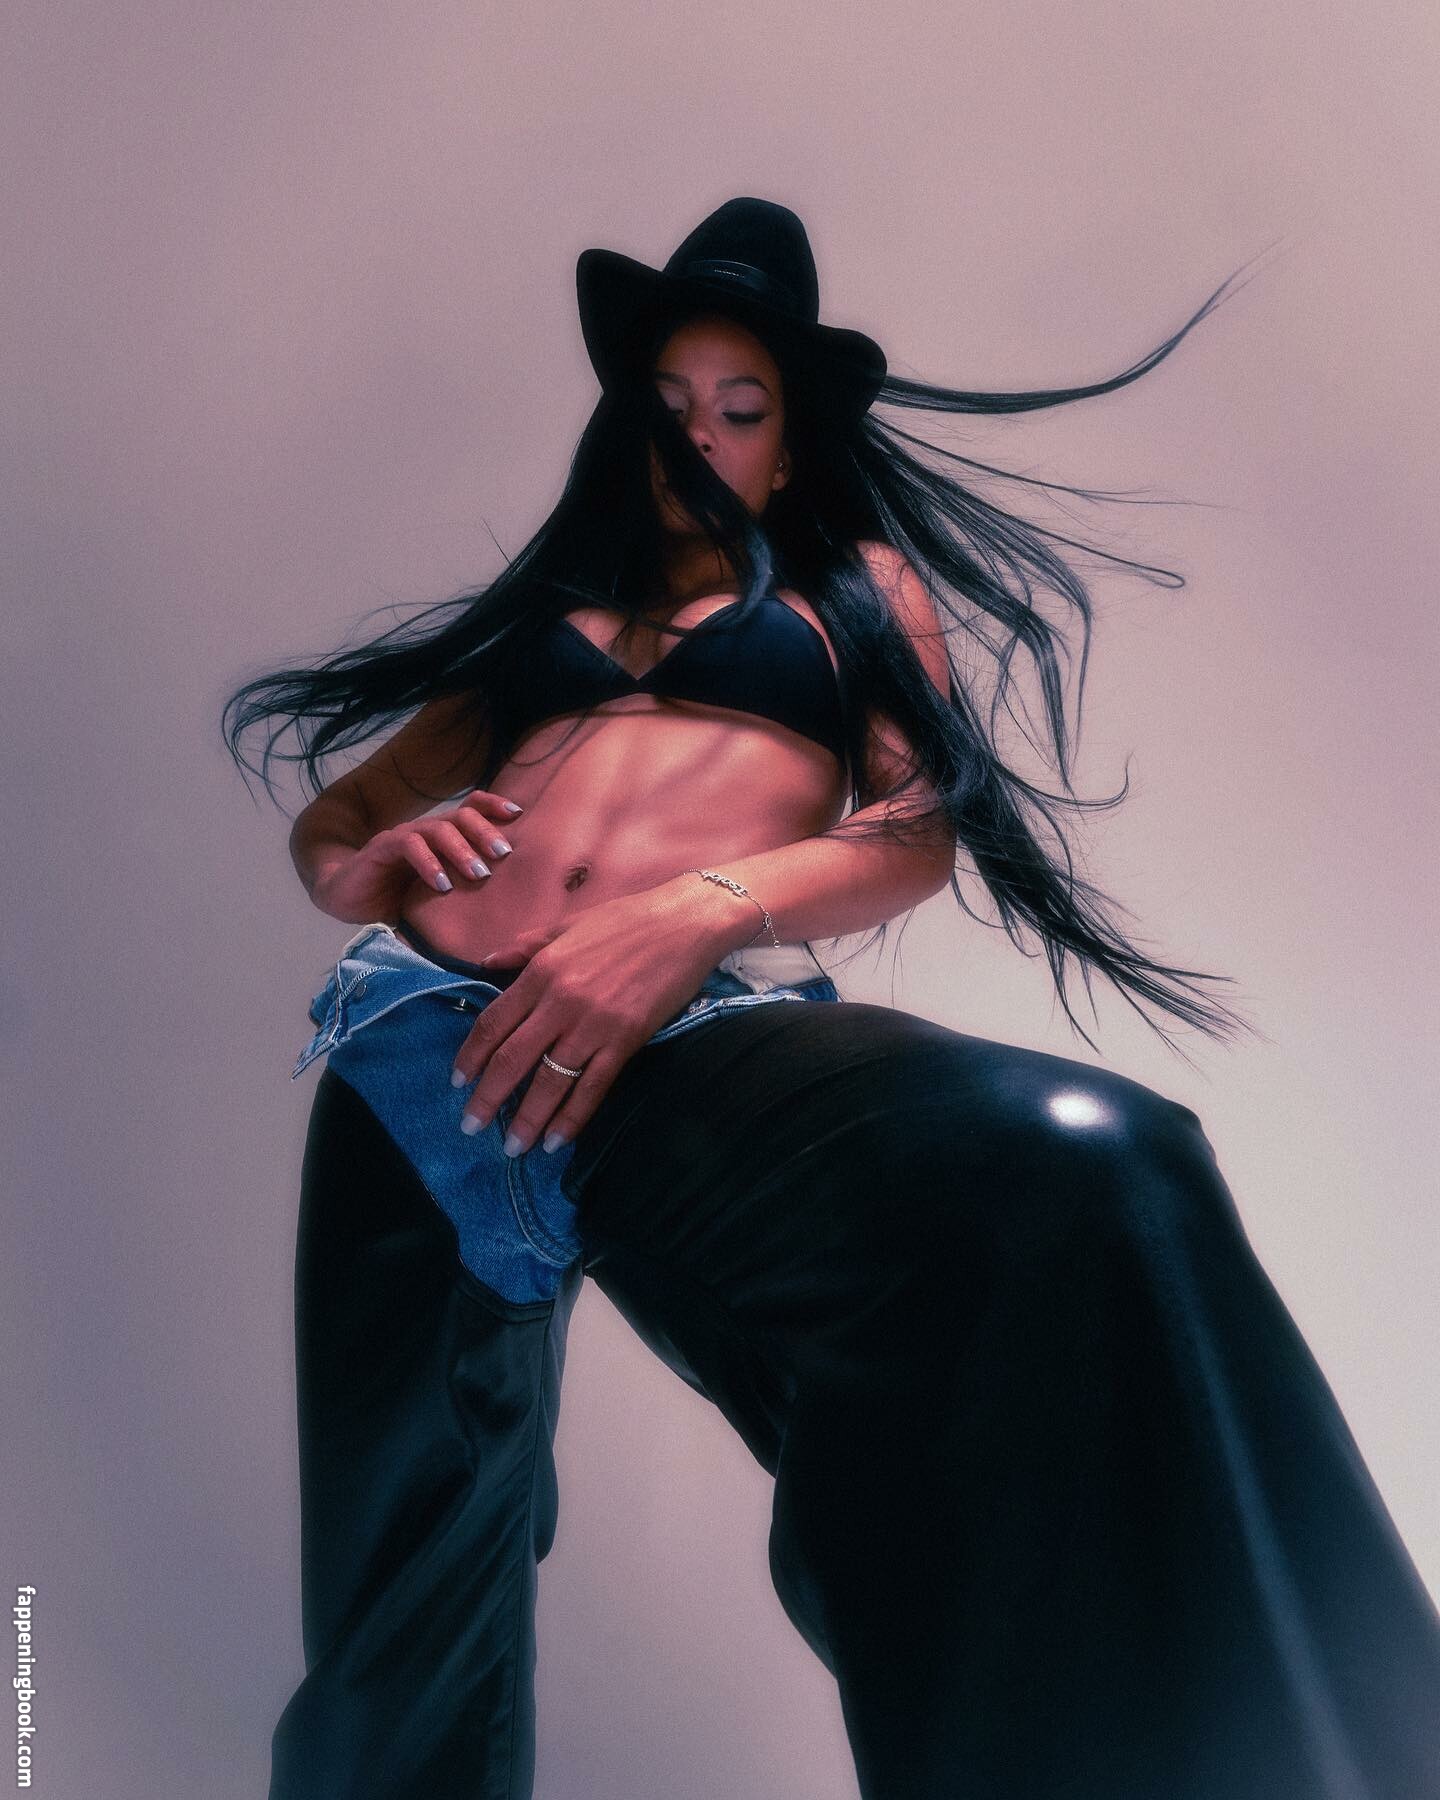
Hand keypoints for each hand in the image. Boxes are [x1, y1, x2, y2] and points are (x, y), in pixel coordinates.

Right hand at [312, 789, 521, 920]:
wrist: (345, 897)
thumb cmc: (396, 897)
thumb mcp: (437, 893)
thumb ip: (464, 890)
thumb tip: (509, 903)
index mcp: (440, 836)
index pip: (470, 808)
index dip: (493, 806)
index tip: (519, 813)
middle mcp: (424, 831)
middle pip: (461, 816)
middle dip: (486, 832)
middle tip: (504, 854)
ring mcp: (402, 837)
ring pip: (437, 828)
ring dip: (462, 850)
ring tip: (480, 874)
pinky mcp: (381, 849)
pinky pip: (408, 846)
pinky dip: (429, 863)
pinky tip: (442, 884)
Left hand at [449, 876, 749, 1154]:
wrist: (685, 924)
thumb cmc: (625, 920)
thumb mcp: (565, 925)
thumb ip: (524, 946)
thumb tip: (487, 961)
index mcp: (541, 971)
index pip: (492, 1023)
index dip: (470, 1057)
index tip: (458, 1083)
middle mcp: (560, 1002)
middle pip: (512, 1059)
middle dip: (488, 1098)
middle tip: (470, 1126)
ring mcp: (593, 1025)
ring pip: (549, 1082)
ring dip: (527, 1119)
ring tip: (511, 1148)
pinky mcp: (626, 1040)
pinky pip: (593, 1088)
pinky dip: (572, 1118)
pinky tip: (556, 1142)